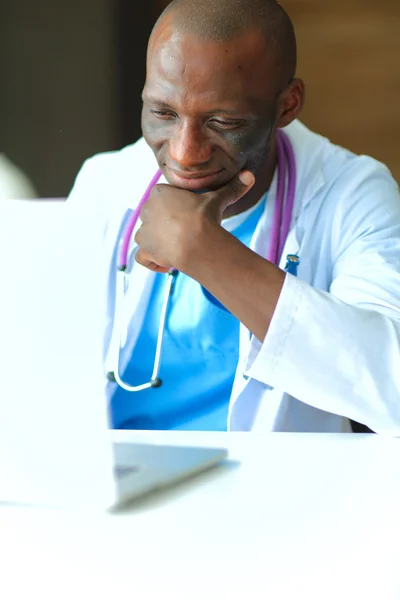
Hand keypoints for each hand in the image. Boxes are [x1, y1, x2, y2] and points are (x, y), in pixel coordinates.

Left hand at [134, 171, 254, 272]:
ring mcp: (143, 232)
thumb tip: (249, 175)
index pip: (162, 198)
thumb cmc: (204, 217)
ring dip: (156, 243)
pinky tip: (167, 263)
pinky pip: (142, 257)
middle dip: (165, 225)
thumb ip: (231, 188)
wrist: (196, 242)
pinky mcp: (144, 250)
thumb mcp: (218, 200)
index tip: (187, 216)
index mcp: (159, 193)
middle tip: (184, 232)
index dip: (174, 208)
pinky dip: (152, 262)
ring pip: (145, 236)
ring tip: (176, 247)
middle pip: (153, 217)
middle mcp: (146, 210)